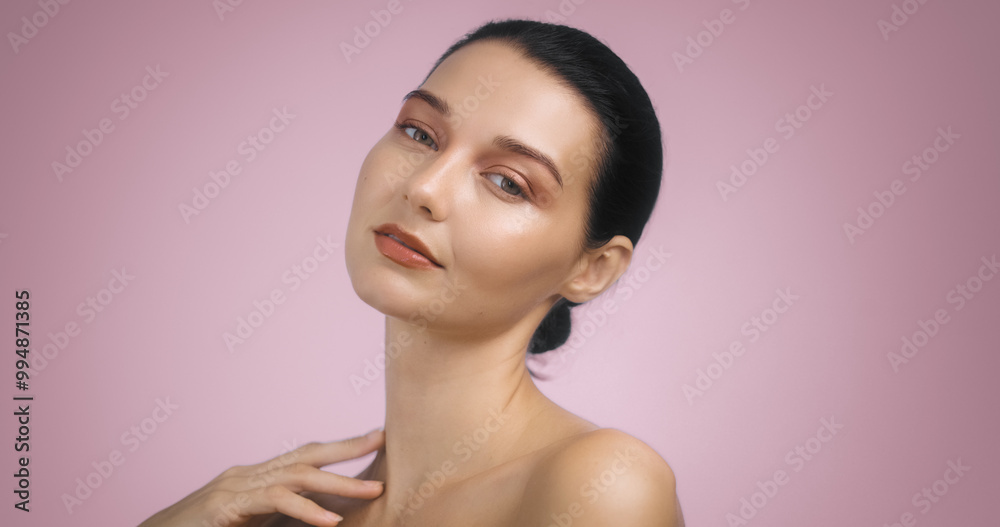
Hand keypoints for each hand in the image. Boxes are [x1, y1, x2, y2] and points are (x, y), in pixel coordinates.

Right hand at [138, 428, 385, 526]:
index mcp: (255, 477)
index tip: (376, 439)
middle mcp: (247, 474)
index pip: (304, 454)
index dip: (340, 447)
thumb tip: (322, 517)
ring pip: (296, 475)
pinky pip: (274, 501)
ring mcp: (235, 487)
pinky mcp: (226, 506)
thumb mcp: (248, 523)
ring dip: (340, 483)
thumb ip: (278, 516)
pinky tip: (331, 521)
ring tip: (375, 491)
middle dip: (348, 447)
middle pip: (306, 453)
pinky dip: (306, 510)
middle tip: (384, 440)